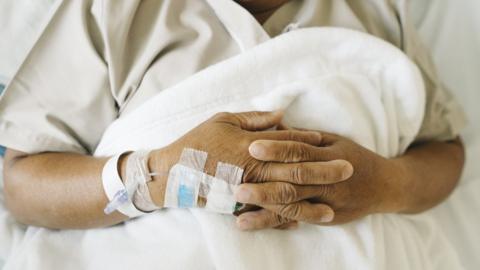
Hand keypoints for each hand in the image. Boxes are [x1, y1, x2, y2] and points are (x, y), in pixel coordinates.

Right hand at [145, 112, 350, 209]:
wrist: (173, 171)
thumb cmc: (198, 141)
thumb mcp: (223, 120)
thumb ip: (254, 119)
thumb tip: (281, 115)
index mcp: (253, 145)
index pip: (288, 143)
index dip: (310, 143)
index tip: (329, 144)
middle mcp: (255, 168)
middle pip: (296, 170)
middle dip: (324, 171)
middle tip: (349, 171)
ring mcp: (250, 190)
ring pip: (287, 199)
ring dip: (312, 203)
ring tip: (333, 208)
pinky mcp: (242, 205)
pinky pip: (268, 214)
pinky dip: (287, 218)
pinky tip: (304, 221)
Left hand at [234, 131, 406, 229]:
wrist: (386, 186)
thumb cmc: (354, 157)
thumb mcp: (334, 141)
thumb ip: (305, 137)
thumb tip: (275, 124)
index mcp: (329, 155)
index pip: (299, 151)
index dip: (276, 149)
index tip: (251, 147)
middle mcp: (329, 180)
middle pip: (294, 183)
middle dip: (265, 186)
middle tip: (237, 187)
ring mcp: (330, 202)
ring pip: (295, 206)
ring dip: (266, 212)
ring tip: (240, 215)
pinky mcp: (329, 218)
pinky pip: (300, 219)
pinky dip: (278, 224)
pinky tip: (258, 225)